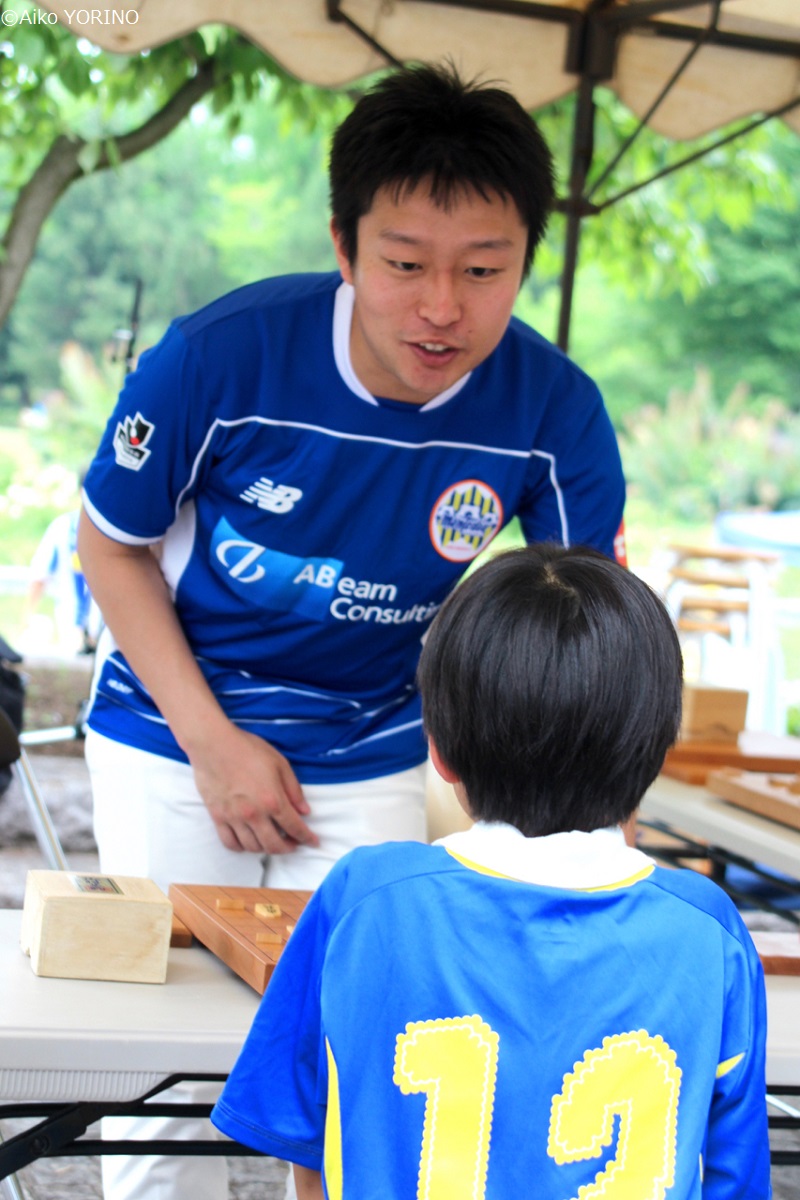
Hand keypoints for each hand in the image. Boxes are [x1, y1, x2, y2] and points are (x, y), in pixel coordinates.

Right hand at [189, 725, 317, 854]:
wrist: (213, 743)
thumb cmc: (247, 749)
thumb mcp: (279, 763)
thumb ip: (294, 790)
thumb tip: (304, 811)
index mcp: (273, 800)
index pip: (294, 827)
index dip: (307, 838)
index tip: (313, 842)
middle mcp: (254, 814)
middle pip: (274, 845)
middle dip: (288, 848)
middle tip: (293, 844)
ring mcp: (234, 817)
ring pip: (253, 847)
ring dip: (266, 849)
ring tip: (272, 841)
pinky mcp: (218, 817)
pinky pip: (230, 843)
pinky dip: (241, 847)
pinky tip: (248, 842)